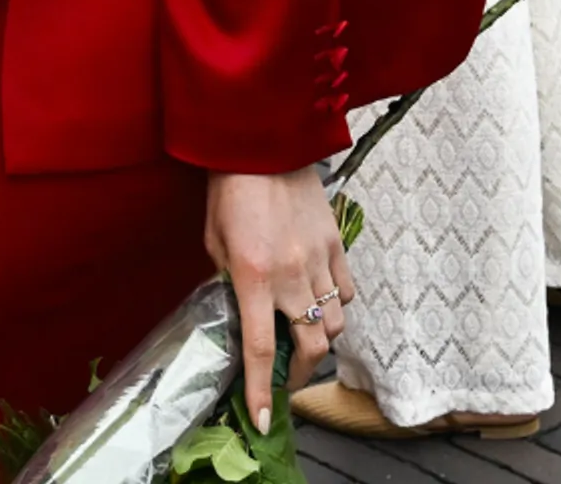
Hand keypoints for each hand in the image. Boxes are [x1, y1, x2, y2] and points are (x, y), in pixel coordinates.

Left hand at [207, 166, 354, 428]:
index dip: (261, 391)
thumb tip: (238, 306)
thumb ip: (227, 278)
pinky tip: (322, 304)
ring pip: (335, 325)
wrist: (264, 141)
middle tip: (284, 379)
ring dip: (320, 341)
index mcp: (252, 277)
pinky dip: (337, 307)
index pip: (258, 349)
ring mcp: (320, 261)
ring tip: (303, 341)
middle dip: (298, 373)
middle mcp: (291, 276)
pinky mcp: (338, 245)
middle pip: (311, 347)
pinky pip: (347, 293)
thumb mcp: (213, 239)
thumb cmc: (228, 188)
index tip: (263, 419)